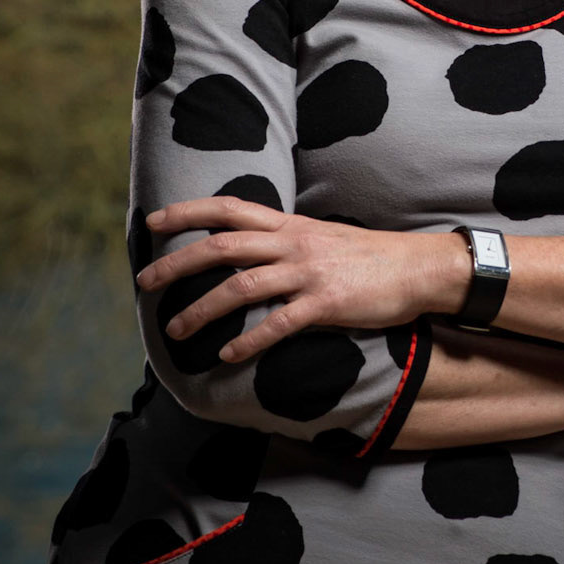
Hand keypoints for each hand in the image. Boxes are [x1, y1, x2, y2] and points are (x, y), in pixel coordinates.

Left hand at [135, 198, 466, 364]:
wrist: (418, 267)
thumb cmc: (368, 257)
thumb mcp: (321, 237)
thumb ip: (285, 241)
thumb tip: (249, 250)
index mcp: (290, 225)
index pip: (229, 209)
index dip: (187, 212)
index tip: (153, 222)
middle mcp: (293, 243)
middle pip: (222, 247)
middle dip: (178, 263)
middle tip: (146, 281)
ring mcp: (309, 273)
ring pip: (242, 286)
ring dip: (202, 310)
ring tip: (175, 330)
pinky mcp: (327, 303)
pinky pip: (278, 323)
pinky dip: (248, 340)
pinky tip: (226, 355)